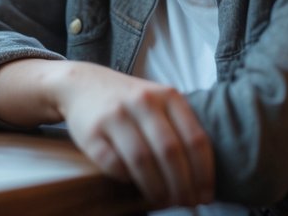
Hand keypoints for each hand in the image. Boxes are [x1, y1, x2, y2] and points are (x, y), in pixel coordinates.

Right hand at [52, 62, 214, 208]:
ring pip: (143, 161)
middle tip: (185, 203)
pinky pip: (114, 164)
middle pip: (170, 153)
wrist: (82, 83)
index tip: (205, 195)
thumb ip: (181, 129)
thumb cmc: (130, 101)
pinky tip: (134, 183)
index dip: (204, 174)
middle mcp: (142, 101)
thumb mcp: (160, 101)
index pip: (195, 140)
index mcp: (168, 96)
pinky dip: (127, 179)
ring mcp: (115, 115)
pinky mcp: (92, 132)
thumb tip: (202, 181)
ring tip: (163, 200)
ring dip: (157, 188)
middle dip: (181, 186)